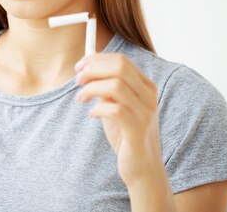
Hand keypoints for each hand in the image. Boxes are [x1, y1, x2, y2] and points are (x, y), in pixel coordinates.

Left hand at [74, 53, 163, 186]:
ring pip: (116, 86)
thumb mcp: (115, 105)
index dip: (96, 60)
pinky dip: (97, 109)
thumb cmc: (125, 133)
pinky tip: (92, 115)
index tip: (79, 67)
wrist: (142, 167)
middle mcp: (149, 97)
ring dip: (92, 89)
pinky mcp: (137, 130)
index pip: (121, 61)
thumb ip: (106, 87)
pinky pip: (114, 110)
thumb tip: (86, 67)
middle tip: (78, 81)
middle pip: (120, 68)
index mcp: (146, 86)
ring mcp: (145, 113)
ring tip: (81, 99)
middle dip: (93, 70)